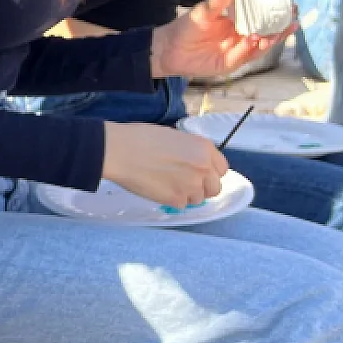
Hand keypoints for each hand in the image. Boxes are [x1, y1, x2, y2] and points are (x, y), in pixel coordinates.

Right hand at [102, 122, 227, 208]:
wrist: (120, 151)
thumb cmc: (140, 138)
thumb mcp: (174, 137)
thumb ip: (191, 152)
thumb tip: (193, 164)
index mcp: (204, 148)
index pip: (222, 169)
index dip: (210, 173)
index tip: (198, 174)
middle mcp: (204, 168)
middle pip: (215, 188)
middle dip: (202, 187)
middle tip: (184, 183)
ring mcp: (192, 185)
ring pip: (198, 199)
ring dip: (186, 194)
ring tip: (167, 185)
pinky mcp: (177, 199)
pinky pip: (182, 205)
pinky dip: (172, 200)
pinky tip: (158, 189)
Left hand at [150, 0, 291, 79]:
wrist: (168, 48)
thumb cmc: (187, 27)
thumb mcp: (205, 11)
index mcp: (238, 25)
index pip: (263, 20)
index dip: (277, 15)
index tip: (291, 5)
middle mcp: (241, 39)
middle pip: (267, 36)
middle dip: (281, 30)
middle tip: (293, 19)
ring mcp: (236, 53)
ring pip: (260, 48)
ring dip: (270, 41)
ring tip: (278, 32)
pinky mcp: (228, 64)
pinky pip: (243, 56)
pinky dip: (250, 49)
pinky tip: (255, 40)